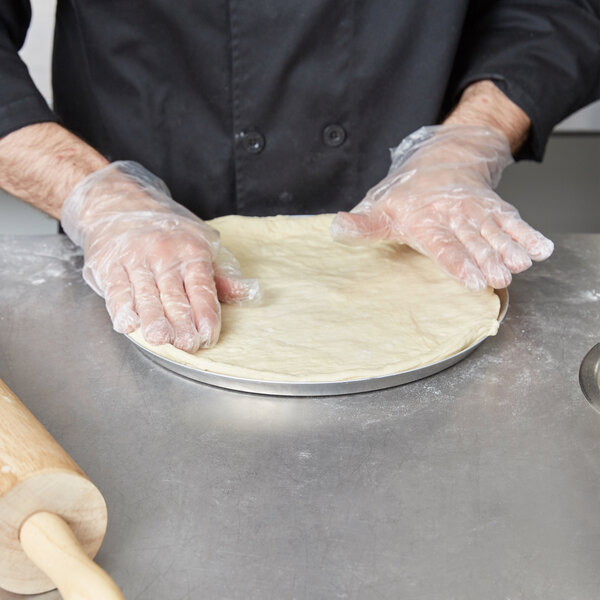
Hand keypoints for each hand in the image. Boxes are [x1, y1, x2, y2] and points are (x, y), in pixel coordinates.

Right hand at [61, 161, 259, 351]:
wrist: (119, 204)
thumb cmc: (167, 232)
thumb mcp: (200, 244)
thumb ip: (220, 275)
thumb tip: (246, 293)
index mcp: (191, 250)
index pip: (201, 287)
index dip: (205, 313)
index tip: (208, 335)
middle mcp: (163, 254)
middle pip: (174, 295)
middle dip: (181, 322)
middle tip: (186, 344)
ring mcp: (135, 259)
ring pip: (146, 295)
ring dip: (153, 319)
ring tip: (160, 339)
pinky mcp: (109, 265)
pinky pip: (116, 290)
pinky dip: (122, 308)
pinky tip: (128, 325)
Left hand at [330, 125, 552, 289]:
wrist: (442, 158)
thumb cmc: (408, 194)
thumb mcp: (381, 207)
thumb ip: (363, 225)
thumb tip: (336, 230)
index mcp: (425, 220)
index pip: (443, 244)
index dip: (458, 262)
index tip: (472, 278)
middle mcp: (454, 215)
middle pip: (473, 240)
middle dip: (488, 259)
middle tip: (502, 276)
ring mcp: (476, 212)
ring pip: (494, 231)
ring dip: (509, 248)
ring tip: (522, 264)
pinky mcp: (493, 209)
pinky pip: (511, 220)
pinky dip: (527, 233)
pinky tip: (540, 249)